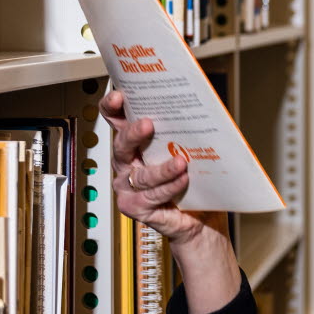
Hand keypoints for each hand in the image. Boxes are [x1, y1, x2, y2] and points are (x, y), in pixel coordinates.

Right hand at [104, 89, 226, 246]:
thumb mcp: (189, 149)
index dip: (112, 106)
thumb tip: (193, 104)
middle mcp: (127, 162)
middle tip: (148, 124)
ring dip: (162, 168)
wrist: (201, 217)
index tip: (120, 96)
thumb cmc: (194, 181)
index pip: (115, 119)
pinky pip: (150, 196)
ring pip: (140, 175)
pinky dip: (168, 188)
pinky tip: (182, 180)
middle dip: (133, 133)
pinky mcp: (133, 206)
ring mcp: (127, 185)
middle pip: (121, 144)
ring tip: (181, 162)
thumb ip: (183, 129)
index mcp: (135, 142)